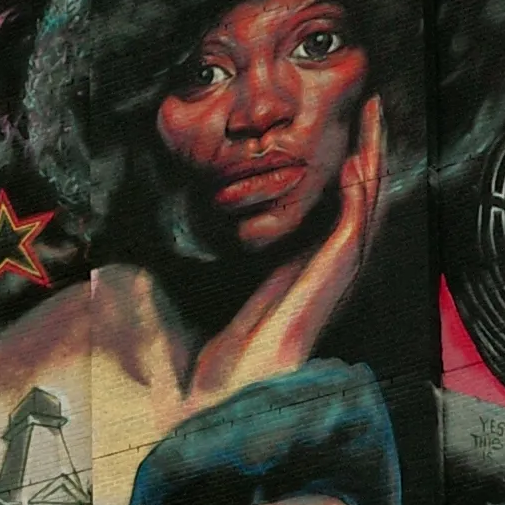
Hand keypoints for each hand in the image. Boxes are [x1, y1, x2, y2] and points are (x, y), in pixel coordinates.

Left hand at [182, 91, 387, 400]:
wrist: (197, 407)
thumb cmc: (180, 359)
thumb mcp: (171, 284)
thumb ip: (168, 253)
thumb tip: (127, 226)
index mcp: (285, 272)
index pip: (320, 205)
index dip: (329, 161)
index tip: (326, 117)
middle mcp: (314, 273)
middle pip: (353, 197)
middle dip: (365, 146)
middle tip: (370, 97)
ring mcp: (326, 281)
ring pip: (364, 205)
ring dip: (374, 156)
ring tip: (376, 109)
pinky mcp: (328, 288)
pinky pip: (355, 228)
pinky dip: (362, 191)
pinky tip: (357, 155)